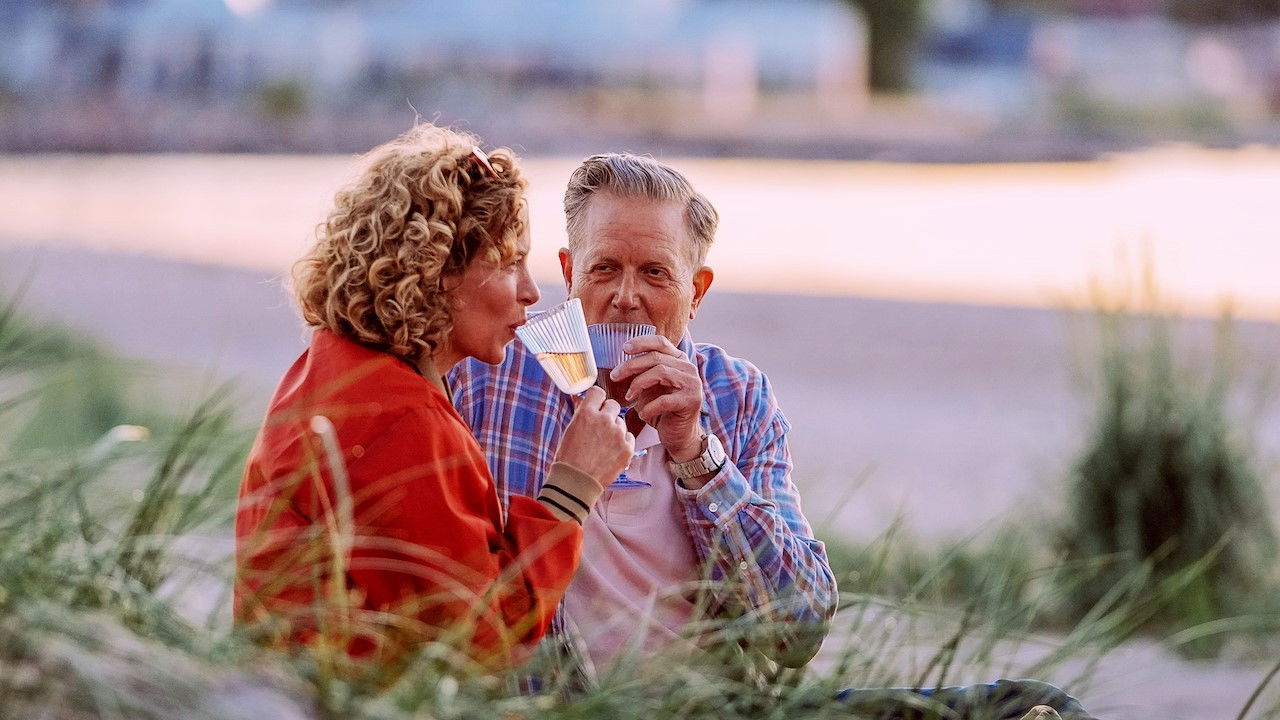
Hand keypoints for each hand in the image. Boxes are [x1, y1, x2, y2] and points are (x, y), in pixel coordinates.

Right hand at [553, 386, 634, 486]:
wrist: (576, 482)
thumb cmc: (569, 458)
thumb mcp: (570, 430)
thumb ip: (582, 414)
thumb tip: (585, 402)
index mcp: (586, 413)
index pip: (598, 392)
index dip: (597, 399)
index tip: (597, 405)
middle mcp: (604, 420)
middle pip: (613, 404)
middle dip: (607, 413)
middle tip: (601, 426)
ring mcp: (618, 434)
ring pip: (621, 422)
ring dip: (615, 429)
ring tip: (603, 445)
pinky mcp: (627, 448)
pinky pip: (629, 437)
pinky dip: (622, 443)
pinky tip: (611, 452)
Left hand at [609, 335, 703, 461]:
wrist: (679, 435)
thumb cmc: (662, 410)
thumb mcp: (650, 387)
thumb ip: (642, 373)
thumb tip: (619, 366)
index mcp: (679, 360)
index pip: (660, 342)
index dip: (641, 342)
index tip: (623, 348)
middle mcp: (688, 368)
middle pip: (655, 358)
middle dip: (631, 366)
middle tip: (615, 376)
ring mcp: (692, 383)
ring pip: (660, 372)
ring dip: (638, 384)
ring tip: (628, 396)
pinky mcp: (691, 401)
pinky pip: (664, 399)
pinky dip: (649, 407)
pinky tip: (642, 414)